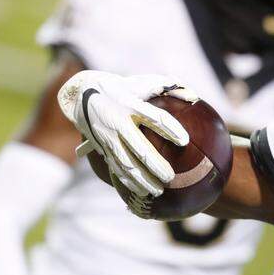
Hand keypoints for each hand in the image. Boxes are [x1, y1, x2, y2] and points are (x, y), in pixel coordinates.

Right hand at [57, 70, 195, 197]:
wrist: (80, 95)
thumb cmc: (119, 88)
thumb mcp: (138, 83)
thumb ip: (164, 87)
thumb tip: (193, 96)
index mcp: (130, 104)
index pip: (154, 117)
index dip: (170, 129)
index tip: (185, 141)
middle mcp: (118, 122)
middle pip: (139, 147)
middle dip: (155, 165)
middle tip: (171, 177)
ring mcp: (108, 137)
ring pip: (126, 163)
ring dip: (142, 179)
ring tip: (158, 191)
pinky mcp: (102, 147)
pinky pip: (116, 168)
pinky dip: (128, 182)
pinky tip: (142, 192)